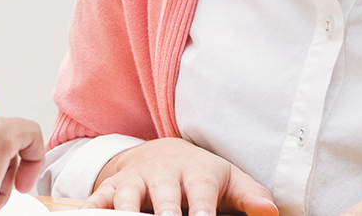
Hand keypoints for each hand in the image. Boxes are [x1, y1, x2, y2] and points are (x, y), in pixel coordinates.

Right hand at [88, 137, 276, 215]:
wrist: (164, 152)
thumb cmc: (202, 174)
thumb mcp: (229, 180)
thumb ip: (250, 196)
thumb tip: (271, 211)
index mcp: (195, 173)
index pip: (200, 193)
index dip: (200, 209)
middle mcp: (162, 175)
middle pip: (161, 195)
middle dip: (163, 212)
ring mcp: (135, 181)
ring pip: (125, 196)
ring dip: (124, 211)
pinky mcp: (113, 188)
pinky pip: (97, 199)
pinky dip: (90, 208)